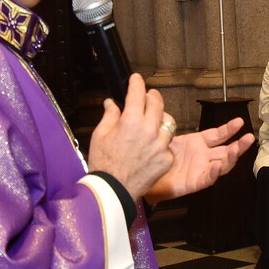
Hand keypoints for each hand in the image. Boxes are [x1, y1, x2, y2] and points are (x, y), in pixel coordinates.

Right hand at [86, 74, 175, 200]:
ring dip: (161, 117)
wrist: (113, 189)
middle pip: (157, 104)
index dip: (137, 83)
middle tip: (149, 95)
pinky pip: (168, 143)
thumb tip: (111, 102)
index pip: (137, 93)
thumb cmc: (103, 162)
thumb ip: (110, 115)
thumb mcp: (100, 135)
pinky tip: (154, 143)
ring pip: (168, 122)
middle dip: (152, 96)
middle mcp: (149, 129)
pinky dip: (162, 140)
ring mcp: (161, 144)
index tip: (136, 78)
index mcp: (131, 121)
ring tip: (155, 118)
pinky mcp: (167, 158)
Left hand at [144, 119, 255, 202]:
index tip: (239, 121)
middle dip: (239, 144)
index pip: (218, 135)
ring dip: (232, 157)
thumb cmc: (155, 156)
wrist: (143, 176)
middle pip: (226, 151)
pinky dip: (214, 173)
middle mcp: (203, 156)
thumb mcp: (164, 135)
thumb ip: (166, 122)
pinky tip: (217, 166)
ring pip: (222, 165)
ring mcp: (200, 169)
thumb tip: (160, 106)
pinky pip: (208, 178)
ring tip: (237, 149)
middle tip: (249, 137)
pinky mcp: (194, 182)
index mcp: (198, 143)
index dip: (229, 129)